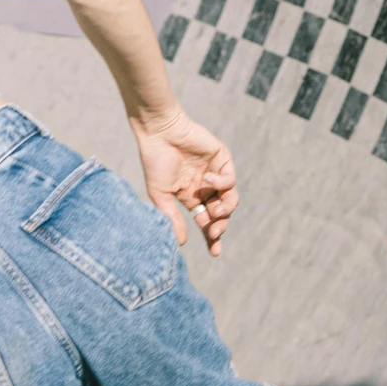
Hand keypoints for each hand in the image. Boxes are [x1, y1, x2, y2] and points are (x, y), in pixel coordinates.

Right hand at [132, 109, 237, 255]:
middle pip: (221, 214)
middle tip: (213, 232)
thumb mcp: (161, 195)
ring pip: (230, 199)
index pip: (206, 221)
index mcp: (192, 197)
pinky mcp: (222, 159)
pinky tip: (207, 180)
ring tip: (214, 211)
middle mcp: (206, 188)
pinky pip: (230, 179)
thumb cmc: (155, 161)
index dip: (212, 237)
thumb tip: (182, 242)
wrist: (158, 133)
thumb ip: (172, 218)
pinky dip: (221, 184)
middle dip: (219, 226)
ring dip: (225, 209)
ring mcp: (215, 173)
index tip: (215, 253)